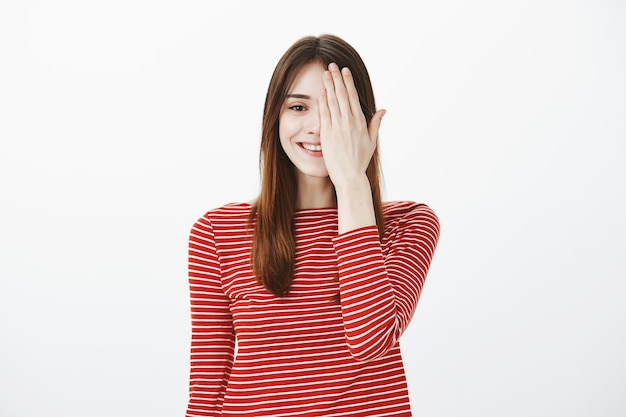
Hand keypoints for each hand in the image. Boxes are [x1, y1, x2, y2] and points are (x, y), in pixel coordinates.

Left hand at [318, 62, 385, 189]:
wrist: (350, 176)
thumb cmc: (360, 161)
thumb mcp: (371, 141)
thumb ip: (375, 124)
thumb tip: (383, 110)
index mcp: (360, 122)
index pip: (353, 97)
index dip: (348, 82)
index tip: (344, 71)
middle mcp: (348, 122)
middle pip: (342, 95)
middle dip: (336, 79)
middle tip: (332, 65)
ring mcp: (337, 127)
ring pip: (332, 101)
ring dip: (329, 86)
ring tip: (325, 73)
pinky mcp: (327, 134)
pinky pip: (324, 114)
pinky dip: (323, 101)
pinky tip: (321, 91)